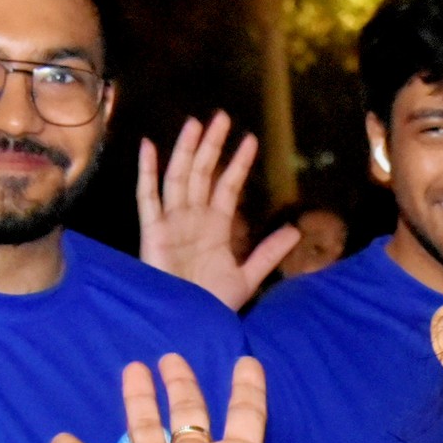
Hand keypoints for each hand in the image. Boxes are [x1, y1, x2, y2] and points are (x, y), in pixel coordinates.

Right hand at [135, 114, 296, 311]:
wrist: (188, 325)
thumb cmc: (212, 304)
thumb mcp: (247, 278)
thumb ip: (268, 254)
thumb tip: (295, 231)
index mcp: (216, 227)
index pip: (228, 186)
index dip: (238, 163)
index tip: (251, 140)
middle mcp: (193, 218)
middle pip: (203, 173)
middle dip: (212, 146)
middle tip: (222, 117)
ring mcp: (172, 222)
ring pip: (179, 177)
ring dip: (187, 151)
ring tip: (196, 123)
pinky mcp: (152, 232)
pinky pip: (147, 197)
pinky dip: (147, 172)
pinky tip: (150, 147)